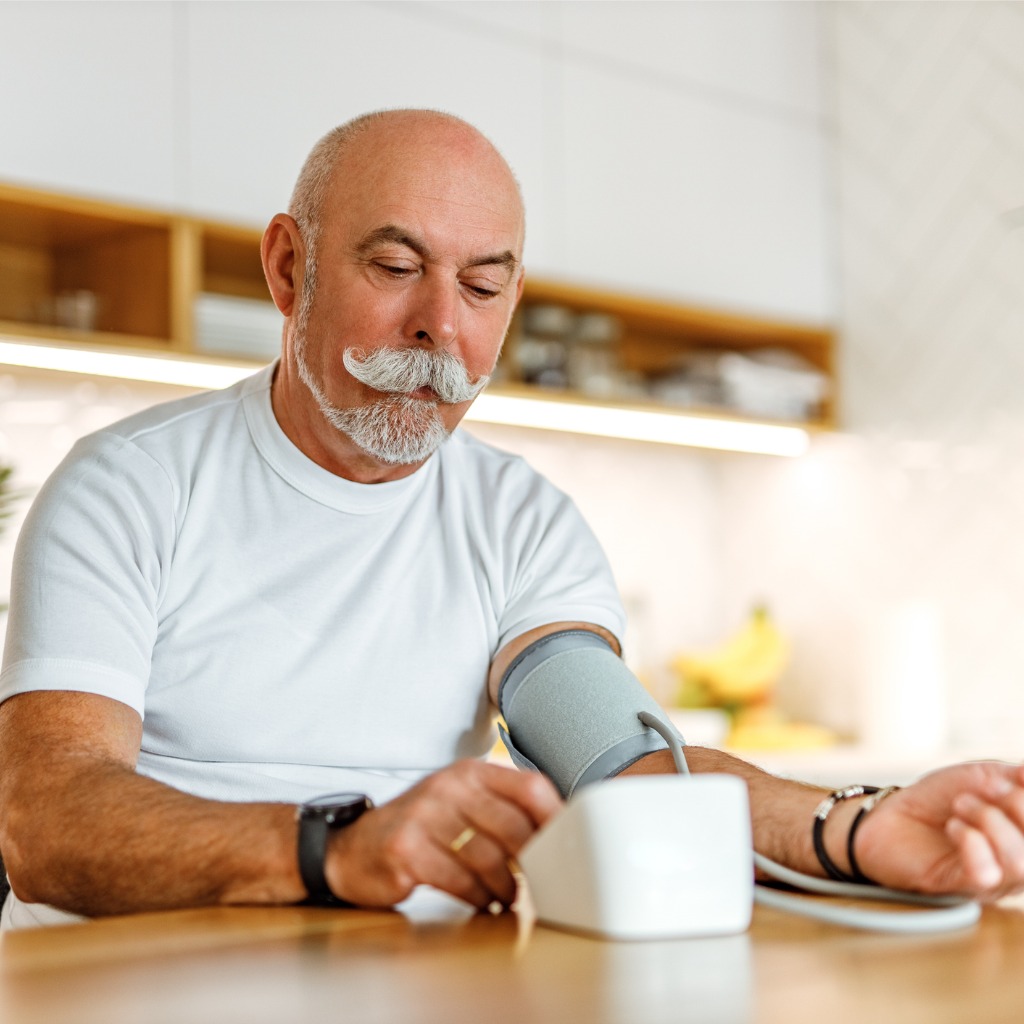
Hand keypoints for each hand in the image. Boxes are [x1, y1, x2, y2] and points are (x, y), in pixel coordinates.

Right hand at [324, 760, 560, 909]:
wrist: (352, 848)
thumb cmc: (420, 829)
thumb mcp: (460, 803)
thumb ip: (502, 810)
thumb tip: (559, 834)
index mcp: (470, 772)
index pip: (530, 786)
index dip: (556, 818)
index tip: (570, 845)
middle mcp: (449, 786)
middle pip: (514, 826)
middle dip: (534, 862)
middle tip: (542, 882)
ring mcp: (426, 816)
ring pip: (489, 858)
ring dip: (507, 887)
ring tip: (510, 898)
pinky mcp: (407, 849)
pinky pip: (460, 880)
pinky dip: (479, 899)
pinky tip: (483, 905)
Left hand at [855, 761, 1023, 899]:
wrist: (889, 815)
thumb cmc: (938, 800)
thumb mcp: (981, 778)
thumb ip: (1015, 778)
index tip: (1014, 776)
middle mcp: (1018, 863)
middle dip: (1018, 805)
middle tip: (986, 788)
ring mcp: (994, 881)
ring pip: (1021, 865)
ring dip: (990, 820)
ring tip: (961, 805)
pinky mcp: (961, 888)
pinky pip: (985, 874)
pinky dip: (972, 841)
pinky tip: (954, 826)